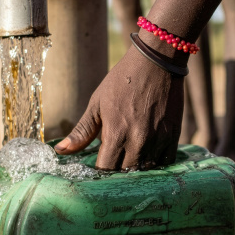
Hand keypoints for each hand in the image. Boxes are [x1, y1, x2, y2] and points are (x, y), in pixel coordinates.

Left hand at [54, 45, 184, 170]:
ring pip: (146, 170)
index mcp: (115, 134)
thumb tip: (60, 151)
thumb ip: (81, 131)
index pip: (106, 169)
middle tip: (113, 163)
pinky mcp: (173, 135)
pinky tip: (147, 153)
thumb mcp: (97, 104)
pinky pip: (166, 161)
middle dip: (118, 172)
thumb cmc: (121, 81)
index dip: (100, 172)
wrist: (156, 61)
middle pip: (126, 173)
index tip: (98, 166)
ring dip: (137, 168)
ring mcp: (158, 139)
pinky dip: (156, 162)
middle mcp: (138, 141)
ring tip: (129, 158)